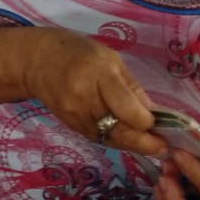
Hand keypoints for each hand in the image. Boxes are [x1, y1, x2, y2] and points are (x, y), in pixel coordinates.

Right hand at [24, 29, 166, 157]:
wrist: (35, 61)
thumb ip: (131, 87)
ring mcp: (75, 115)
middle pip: (119, 131)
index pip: (126, 109)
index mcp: (98, 75)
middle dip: (144, 143)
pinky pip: (98, 138)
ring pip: (110, 139)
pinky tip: (127, 136)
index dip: (146, 121)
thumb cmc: (77, 51)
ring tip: (151, 144)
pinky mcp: (70, 126)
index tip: (159, 123)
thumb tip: (154, 113)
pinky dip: (115, 139)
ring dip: (132, 144)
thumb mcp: (109, 58)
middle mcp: (84, 99)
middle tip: (164, 148)